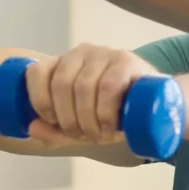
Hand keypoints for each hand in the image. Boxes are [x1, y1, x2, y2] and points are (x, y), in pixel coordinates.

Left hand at [25, 44, 157, 147]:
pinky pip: (108, 86)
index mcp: (64, 63)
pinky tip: (110, 126)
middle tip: (82, 136)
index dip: (39, 101)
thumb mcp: (81, 123)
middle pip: (61, 85)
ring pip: (83, 87)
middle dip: (68, 119)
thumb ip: (55, 129)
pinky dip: (105, 112)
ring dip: (88, 120)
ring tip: (98, 135)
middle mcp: (82, 53)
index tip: (53, 122)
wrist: (156, 105)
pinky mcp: (127, 61)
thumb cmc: (114, 112)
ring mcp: (105, 54)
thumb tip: (32, 128)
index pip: (37, 72)